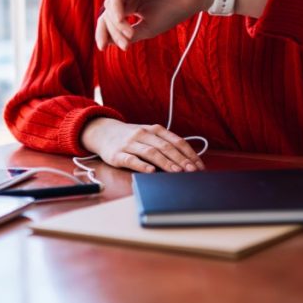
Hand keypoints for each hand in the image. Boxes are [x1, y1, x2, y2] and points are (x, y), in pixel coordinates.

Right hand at [81, 118, 204, 172]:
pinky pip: (131, 160)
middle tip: (192, 171)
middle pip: (166, 147)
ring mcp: (130, 144)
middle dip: (181, 160)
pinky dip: (142, 165)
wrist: (103, 132)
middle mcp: (143, 134)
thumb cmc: (131, 137)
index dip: (189, 154)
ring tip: (177, 172)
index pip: (176, 141)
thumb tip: (188, 160)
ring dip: (166, 163)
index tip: (199, 166)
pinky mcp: (117, 154)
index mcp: (154, 129)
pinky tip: (151, 171)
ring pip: (151, 153)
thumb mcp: (149, 135)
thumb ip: (165, 144)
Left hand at [96, 0, 213, 50]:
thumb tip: (106, 42)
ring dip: (116, 21)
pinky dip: (117, 5)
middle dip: (112, 30)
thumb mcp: (147, 28)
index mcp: (129, 4)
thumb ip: (127, 34)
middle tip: (126, 44)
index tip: (103, 48)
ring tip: (130, 34)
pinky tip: (122, 18)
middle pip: (107, 12)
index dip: (103, 33)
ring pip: (111, 2)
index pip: (109, 18)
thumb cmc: (173, 11)